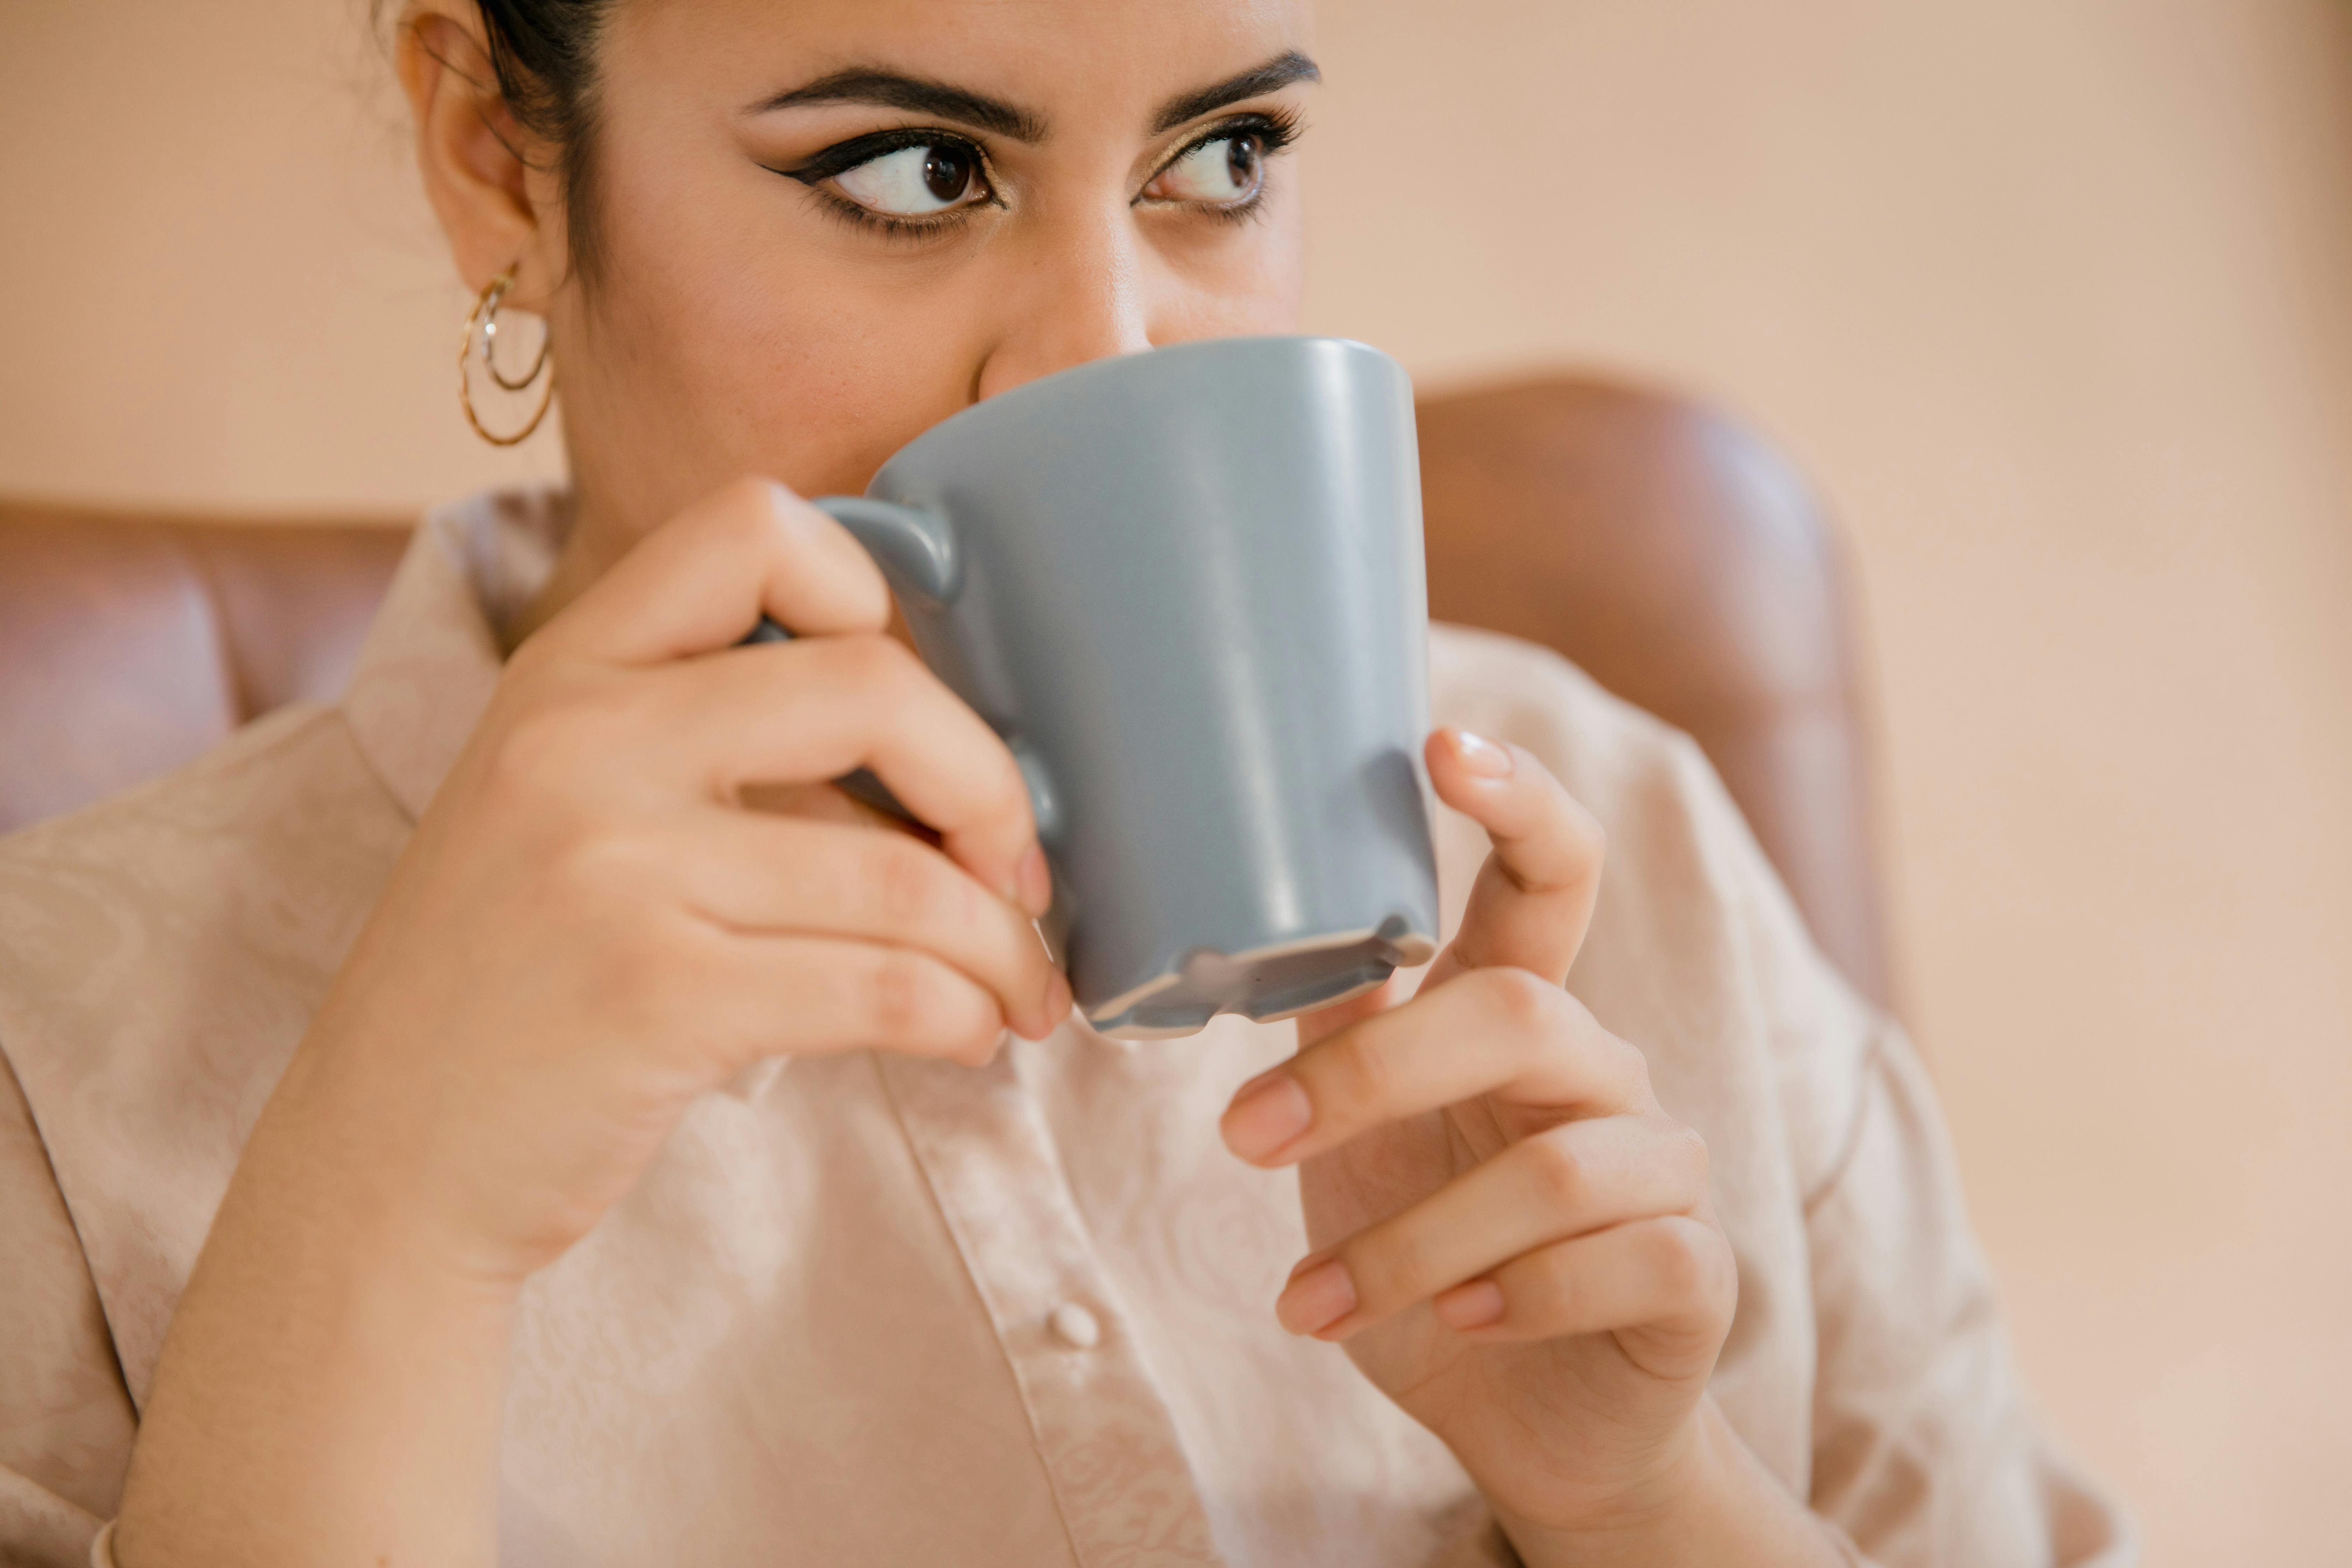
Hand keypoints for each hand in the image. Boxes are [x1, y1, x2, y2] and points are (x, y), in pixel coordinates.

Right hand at [287, 477, 1070, 1285]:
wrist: (383, 1157)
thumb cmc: (512, 982)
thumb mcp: (565, 806)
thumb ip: (714, 746)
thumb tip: (954, 768)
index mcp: (567, 672)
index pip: (755, 525)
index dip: (875, 599)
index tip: (916, 718)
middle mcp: (583, 744)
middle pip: (875, 689)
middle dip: (994, 789)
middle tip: (1021, 874)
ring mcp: (614, 868)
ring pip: (905, 877)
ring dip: (1003, 946)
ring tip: (1022, 993)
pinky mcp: (655, 997)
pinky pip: (884, 988)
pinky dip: (962, 1016)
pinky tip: (970, 1037)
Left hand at [1218, 729, 1752, 1547]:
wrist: (1521, 1423)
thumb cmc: (1430, 1259)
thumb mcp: (1359, 1145)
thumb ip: (1337, 1037)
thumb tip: (1251, 935)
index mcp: (1523, 1020)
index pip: (1551, 876)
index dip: (1514, 800)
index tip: (1439, 742)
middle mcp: (1604, 1072)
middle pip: (1518, 1014)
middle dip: (1370, 1079)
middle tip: (1244, 1140)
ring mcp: (1663, 1170)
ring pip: (1554, 1165)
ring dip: (1410, 1242)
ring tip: (1312, 1307)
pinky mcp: (1696, 1273)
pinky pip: (1625, 1258)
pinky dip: (1519, 1294)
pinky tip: (1457, 1329)